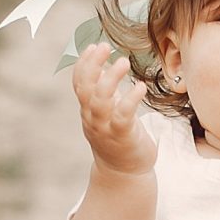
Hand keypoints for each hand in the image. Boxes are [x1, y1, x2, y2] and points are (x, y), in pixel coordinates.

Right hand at [71, 41, 154, 175]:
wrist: (124, 173)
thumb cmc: (118, 137)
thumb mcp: (107, 112)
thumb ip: (103, 90)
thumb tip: (103, 64)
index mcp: (88, 110)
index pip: (79, 83)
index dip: (83, 64)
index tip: (93, 46)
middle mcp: (92, 118)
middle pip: (86, 89)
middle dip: (92, 66)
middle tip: (104, 46)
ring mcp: (105, 128)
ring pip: (100, 101)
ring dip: (110, 79)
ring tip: (123, 62)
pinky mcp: (122, 136)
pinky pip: (122, 116)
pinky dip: (130, 100)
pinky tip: (140, 87)